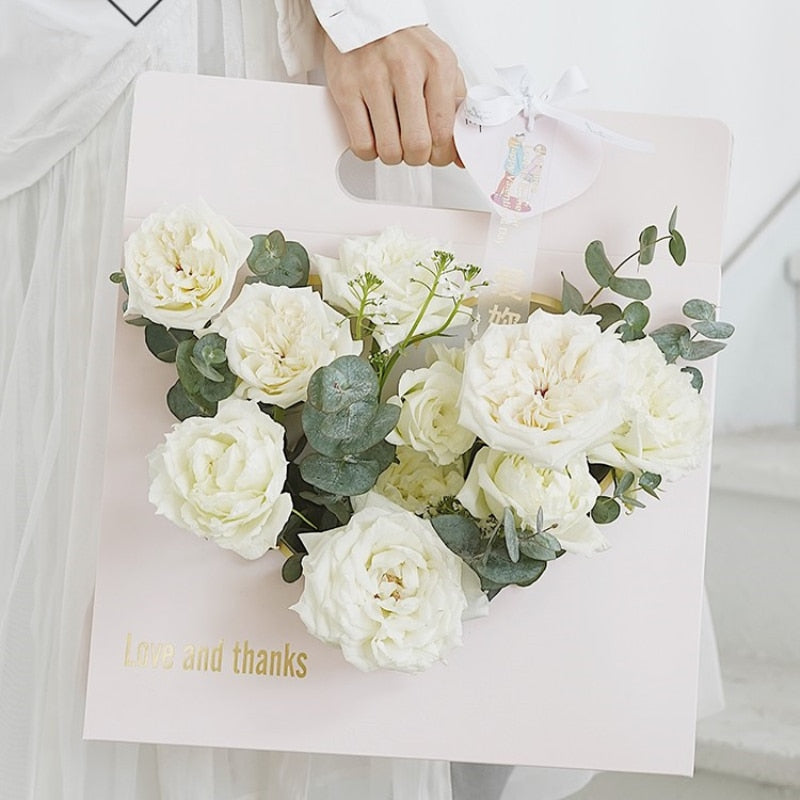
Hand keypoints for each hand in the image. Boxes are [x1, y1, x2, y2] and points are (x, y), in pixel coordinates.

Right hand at [323, 26, 465, 166]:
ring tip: (394, 143)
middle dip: (417, 158)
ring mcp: (373, 78)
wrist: (369, 16)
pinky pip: (361, 143)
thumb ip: (456, 109)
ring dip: (393, 156)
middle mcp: (406, 69)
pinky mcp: (346, 88)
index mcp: (437, 65)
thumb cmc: (407, 46)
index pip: (443, 132)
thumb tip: (462, 154)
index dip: (441, 155)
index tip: (436, 154)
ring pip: (388, 149)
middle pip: (416, 145)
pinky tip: (374, 140)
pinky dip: (368, 152)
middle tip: (414, 150)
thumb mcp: (442, 67)